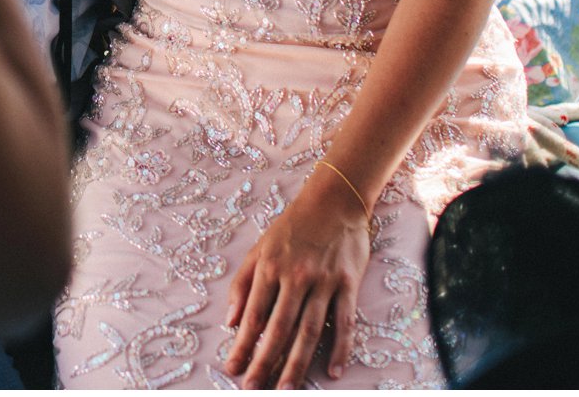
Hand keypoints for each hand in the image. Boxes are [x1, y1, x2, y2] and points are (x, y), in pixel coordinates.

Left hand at [221, 179, 370, 388]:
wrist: (334, 200)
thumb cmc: (293, 227)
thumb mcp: (259, 248)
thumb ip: (243, 284)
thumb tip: (230, 321)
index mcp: (269, 268)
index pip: (253, 315)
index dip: (241, 344)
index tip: (232, 369)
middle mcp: (295, 276)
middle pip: (279, 327)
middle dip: (264, 361)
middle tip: (253, 388)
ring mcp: (324, 281)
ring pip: (309, 329)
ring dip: (297, 362)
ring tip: (286, 388)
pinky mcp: (348, 283)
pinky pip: (344, 321)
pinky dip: (339, 348)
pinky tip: (332, 371)